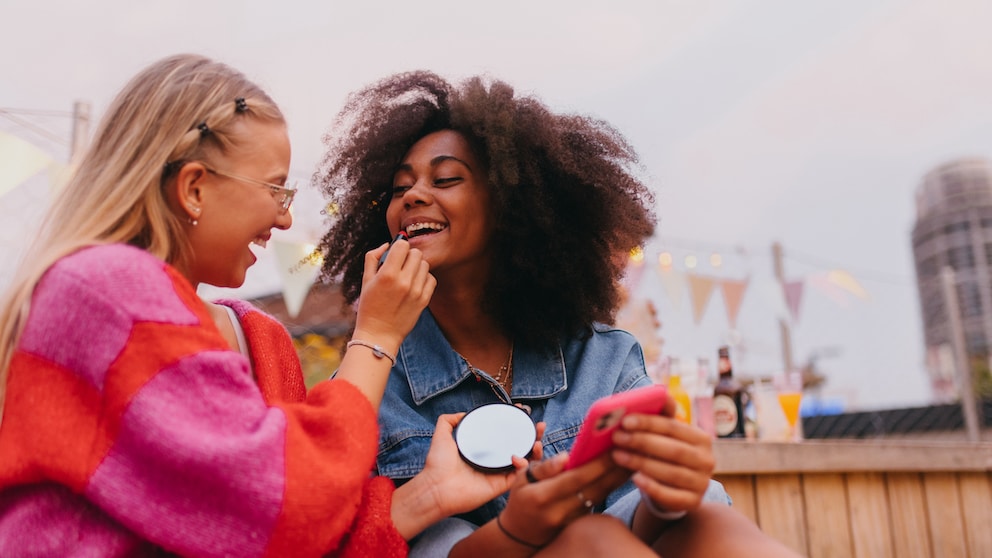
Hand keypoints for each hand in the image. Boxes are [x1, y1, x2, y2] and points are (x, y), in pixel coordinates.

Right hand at [353, 240, 434, 349]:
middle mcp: (404, 281)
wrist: (379, 334)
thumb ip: (373, 257)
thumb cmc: (369, 306)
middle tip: (401, 265)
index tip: (395, 254)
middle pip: (416, 253)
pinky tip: (414, 285)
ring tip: (407, 276)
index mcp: (387, 274)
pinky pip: (431, 279)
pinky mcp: (424, 300)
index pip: (402, 245)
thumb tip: (387, 244)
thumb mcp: (365, 280)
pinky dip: (424, 279)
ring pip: (425, 265)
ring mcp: (416, 291)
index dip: (398, 246)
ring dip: (416, 267)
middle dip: (408, 256)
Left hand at [416, 414, 545, 517]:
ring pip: (526, 461)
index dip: (517, 424)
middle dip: (534, 435)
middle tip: (539, 426)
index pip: (505, 434)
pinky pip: (520, 476)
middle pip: (520, 446)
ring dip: (536, 450)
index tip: (524, 412)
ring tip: (538, 441)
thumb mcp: (442, 435)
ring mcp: (499, 473)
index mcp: (484, 449)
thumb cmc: (437, 464)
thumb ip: (448, 421)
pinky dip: (525, 467)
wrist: (435, 487)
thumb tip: (463, 413)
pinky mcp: (501, 486)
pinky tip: (519, 457)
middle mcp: (493, 460)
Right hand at [496, 451, 630, 546]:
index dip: (596, 465)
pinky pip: (598, 502)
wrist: (521, 535)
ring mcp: (571, 520)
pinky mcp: (579, 522)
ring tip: (635, 459)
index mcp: (543, 497)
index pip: (575, 479)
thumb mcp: (522, 479)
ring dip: (618, 479)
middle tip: (634, 450)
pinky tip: (622, 474)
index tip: (613, 449)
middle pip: (594, 489)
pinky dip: (611, 487)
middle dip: (615, 470)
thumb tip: (565, 456)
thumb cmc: (522, 499)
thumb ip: (544, 467)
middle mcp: (559, 511)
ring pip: (600, 497)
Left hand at [609, 399, 714, 513]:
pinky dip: (652, 487)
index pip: (674, 428)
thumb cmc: (666, 453)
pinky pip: (671, 496)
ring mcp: (702, 483)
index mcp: (702, 438)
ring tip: (617, 455)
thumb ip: (662, 416)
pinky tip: (634, 478)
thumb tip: (658, 391)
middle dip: (642, 442)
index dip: (649, 423)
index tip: (625, 420)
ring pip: (670, 473)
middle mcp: (707, 461)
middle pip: (673, 450)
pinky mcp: (693, 502)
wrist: (675, 488)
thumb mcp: (666, 436)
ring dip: (641, 463)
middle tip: (617, 437)